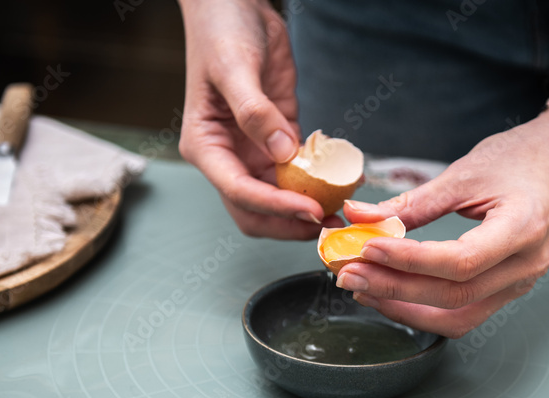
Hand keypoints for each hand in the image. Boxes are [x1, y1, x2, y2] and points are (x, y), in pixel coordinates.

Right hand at [176, 0, 328, 239]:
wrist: (234, 7)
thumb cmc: (222, 32)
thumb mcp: (235, 68)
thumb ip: (255, 112)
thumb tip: (282, 152)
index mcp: (205, 146)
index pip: (239, 192)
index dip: (276, 206)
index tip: (310, 210)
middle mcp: (227, 157)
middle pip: (255, 211)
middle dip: (288, 223)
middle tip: (326, 225)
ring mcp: (253, 153)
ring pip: (278, 199)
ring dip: (306, 210)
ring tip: (339, 212)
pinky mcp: (278, 140)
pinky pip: (298, 174)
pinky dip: (318, 184)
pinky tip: (342, 186)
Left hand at [335, 74, 548, 337]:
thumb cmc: (522, 159)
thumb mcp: (466, 172)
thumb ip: (413, 202)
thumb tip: (358, 216)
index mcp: (523, 229)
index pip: (460, 261)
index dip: (409, 260)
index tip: (367, 247)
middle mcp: (525, 266)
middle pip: (454, 295)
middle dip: (394, 289)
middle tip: (348, 273)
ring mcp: (519, 284)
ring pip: (457, 317)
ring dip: (405, 308)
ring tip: (363, 288)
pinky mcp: (506, 290)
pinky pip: (463, 314)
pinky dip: (424, 310)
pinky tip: (390, 294)